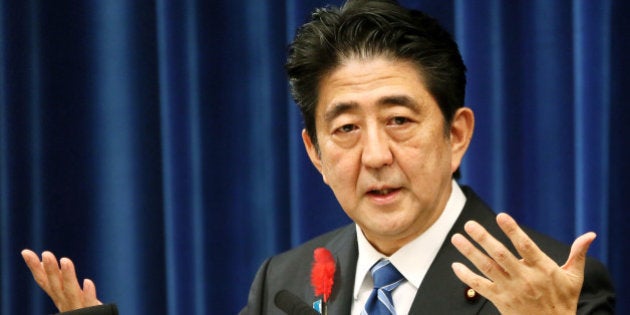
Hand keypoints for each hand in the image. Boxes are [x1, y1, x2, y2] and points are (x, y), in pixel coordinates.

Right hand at [21, 249, 102, 311]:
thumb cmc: (80, 306)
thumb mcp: (66, 292)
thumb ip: (57, 279)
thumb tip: (42, 262)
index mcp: (58, 296)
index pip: (44, 280)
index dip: (34, 267)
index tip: (25, 252)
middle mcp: (64, 302)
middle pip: (55, 285)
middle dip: (50, 270)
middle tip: (46, 253)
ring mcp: (77, 307)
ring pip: (71, 292)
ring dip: (67, 276)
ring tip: (65, 260)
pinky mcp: (91, 310)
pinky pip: (89, 302)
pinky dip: (88, 293)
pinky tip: (88, 281)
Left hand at [450, 213, 594, 314]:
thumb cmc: (563, 301)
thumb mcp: (573, 278)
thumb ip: (577, 254)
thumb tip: (590, 235)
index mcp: (542, 268)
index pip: (525, 246)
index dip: (513, 230)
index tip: (501, 216)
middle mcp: (524, 278)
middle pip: (500, 255)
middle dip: (483, 238)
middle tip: (469, 224)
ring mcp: (510, 290)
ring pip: (486, 268)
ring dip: (469, 252)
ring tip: (456, 238)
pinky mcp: (500, 300)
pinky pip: (480, 287)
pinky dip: (466, 276)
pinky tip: (456, 265)